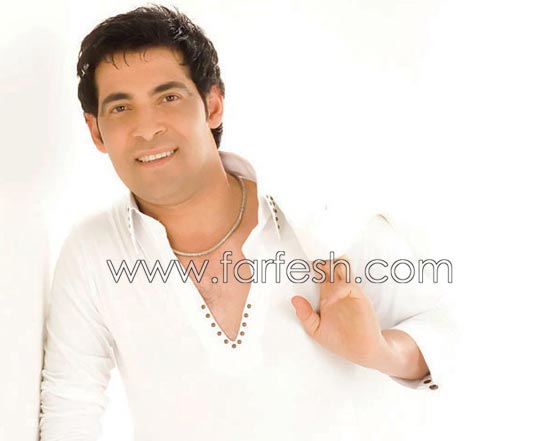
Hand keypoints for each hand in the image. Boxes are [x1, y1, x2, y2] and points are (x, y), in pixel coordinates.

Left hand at [290, 255, 390, 369]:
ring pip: (341, 270)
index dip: (314, 265)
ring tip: (323, 256)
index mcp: (327, 295)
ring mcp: (349, 292)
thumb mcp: (316, 330)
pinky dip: (339, 286)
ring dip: (333, 262)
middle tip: (313, 248)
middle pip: (330, 267)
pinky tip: (329, 295)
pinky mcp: (359, 297)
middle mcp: (338, 290)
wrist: (362, 350)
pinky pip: (348, 285)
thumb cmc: (339, 341)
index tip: (304, 255)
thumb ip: (305, 315)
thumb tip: (294, 299)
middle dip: (323, 259)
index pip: (320, 274)